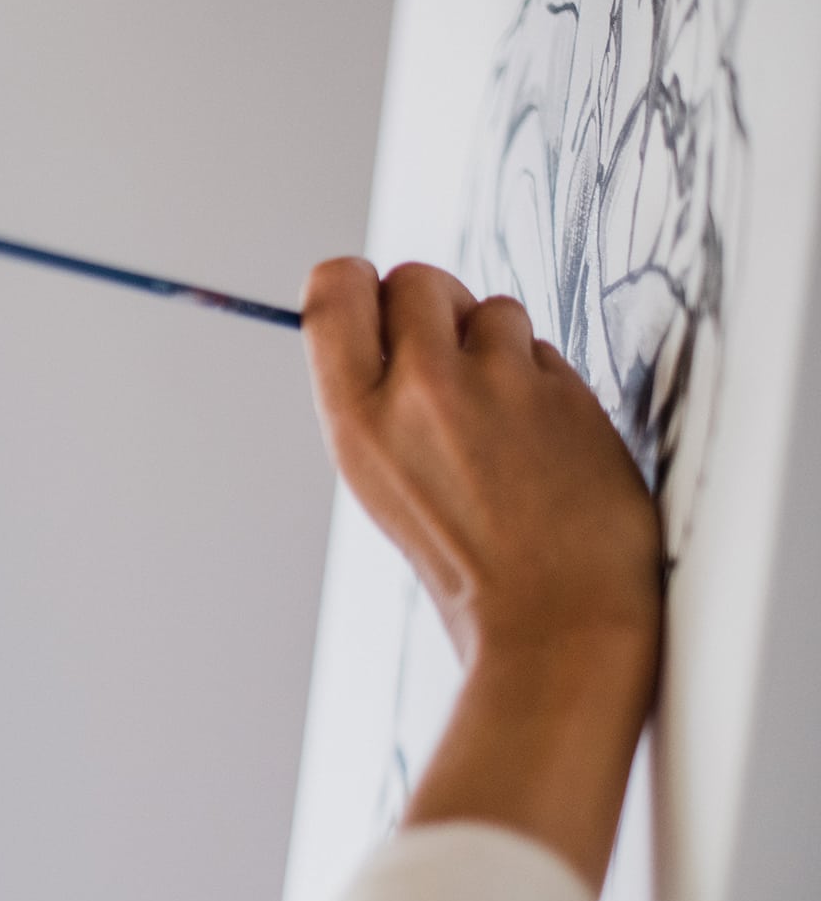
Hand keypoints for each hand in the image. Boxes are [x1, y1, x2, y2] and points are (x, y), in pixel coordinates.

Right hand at [301, 258, 659, 676]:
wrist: (554, 621)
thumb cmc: (465, 560)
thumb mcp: (382, 478)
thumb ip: (379, 396)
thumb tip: (394, 314)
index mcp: (356, 419)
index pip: (335, 288)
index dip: (358, 284)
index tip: (378, 308)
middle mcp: (420, 389)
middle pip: (417, 278)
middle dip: (436, 308)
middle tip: (450, 365)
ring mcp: (499, 385)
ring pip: (493, 308)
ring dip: (499, 346)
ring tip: (504, 418)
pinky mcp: (566, 392)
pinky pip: (546, 352)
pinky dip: (545, 385)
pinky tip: (546, 443)